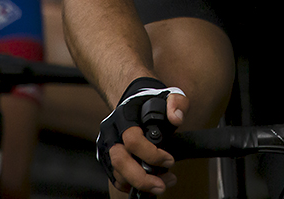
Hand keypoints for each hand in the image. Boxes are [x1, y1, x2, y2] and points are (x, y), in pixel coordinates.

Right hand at [97, 78, 186, 193]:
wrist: (134, 103)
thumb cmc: (152, 102)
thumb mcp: (170, 96)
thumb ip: (177, 103)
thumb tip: (176, 118)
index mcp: (124, 115)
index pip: (132, 139)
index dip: (152, 154)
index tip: (170, 160)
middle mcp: (111, 132)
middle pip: (119, 161)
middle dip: (141, 178)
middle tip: (161, 186)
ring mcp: (106, 147)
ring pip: (117, 173)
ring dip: (140, 184)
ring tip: (162, 184)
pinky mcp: (107, 159)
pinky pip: (116, 178)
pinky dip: (132, 185)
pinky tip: (149, 184)